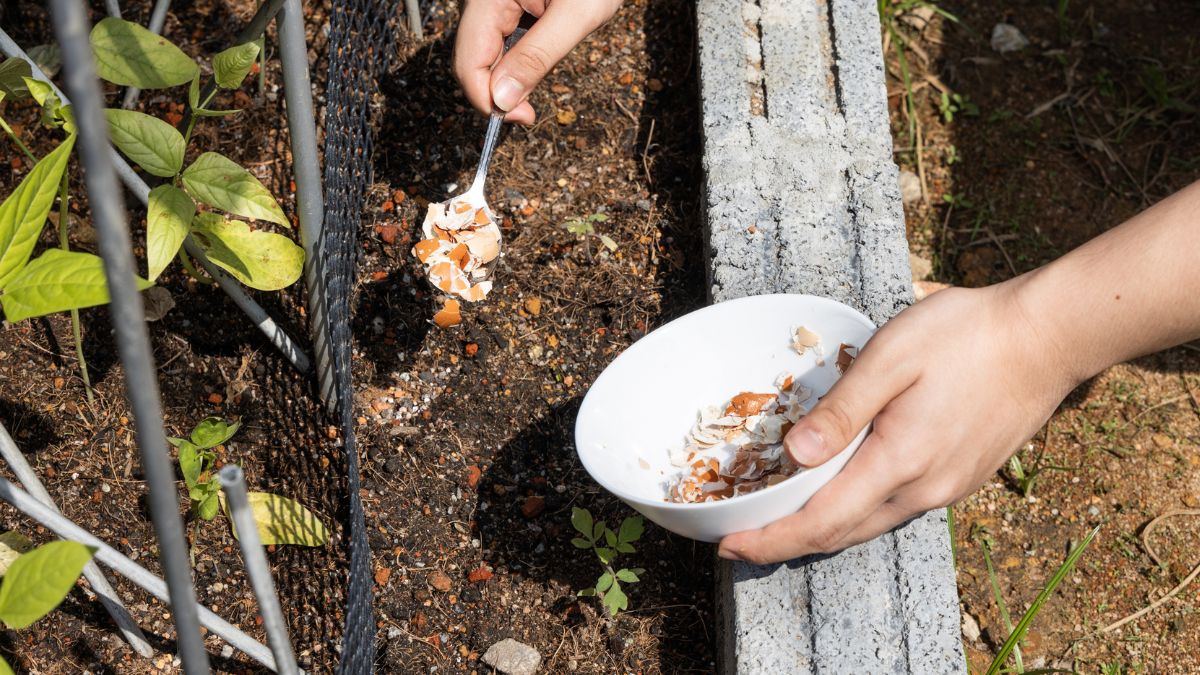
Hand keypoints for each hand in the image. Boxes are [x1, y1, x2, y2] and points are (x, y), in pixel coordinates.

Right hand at [454, 0, 620, 123]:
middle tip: (531, 111)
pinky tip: (540, 56)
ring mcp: (492, 3)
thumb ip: (537, 58)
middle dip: (497, 92)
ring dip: (508, 77)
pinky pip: (500, 40)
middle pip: (472, 61)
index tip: (521, 118)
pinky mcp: (506, 5)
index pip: (467, 62)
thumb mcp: (575, 16)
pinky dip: (516, 59)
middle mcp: (482, 0)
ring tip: (542, 74)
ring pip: (485, 54)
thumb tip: (503, 101)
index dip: (487, 100)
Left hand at [718, 282, 1078, 563]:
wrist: (1047, 338)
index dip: (770, 540)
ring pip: (868, 525)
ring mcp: (946, 488)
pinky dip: (853, 512)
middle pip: (841, 534)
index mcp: (900, 463)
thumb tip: (795, 453)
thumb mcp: (892, 357)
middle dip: (786, 543)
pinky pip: (892, 508)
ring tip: (778, 521)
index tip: (728, 547)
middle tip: (740, 540)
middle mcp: (923, 490)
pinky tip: (836, 493)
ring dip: (820, 531)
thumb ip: (842, 409)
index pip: (821, 523)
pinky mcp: (960, 477)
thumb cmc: (966, 335)